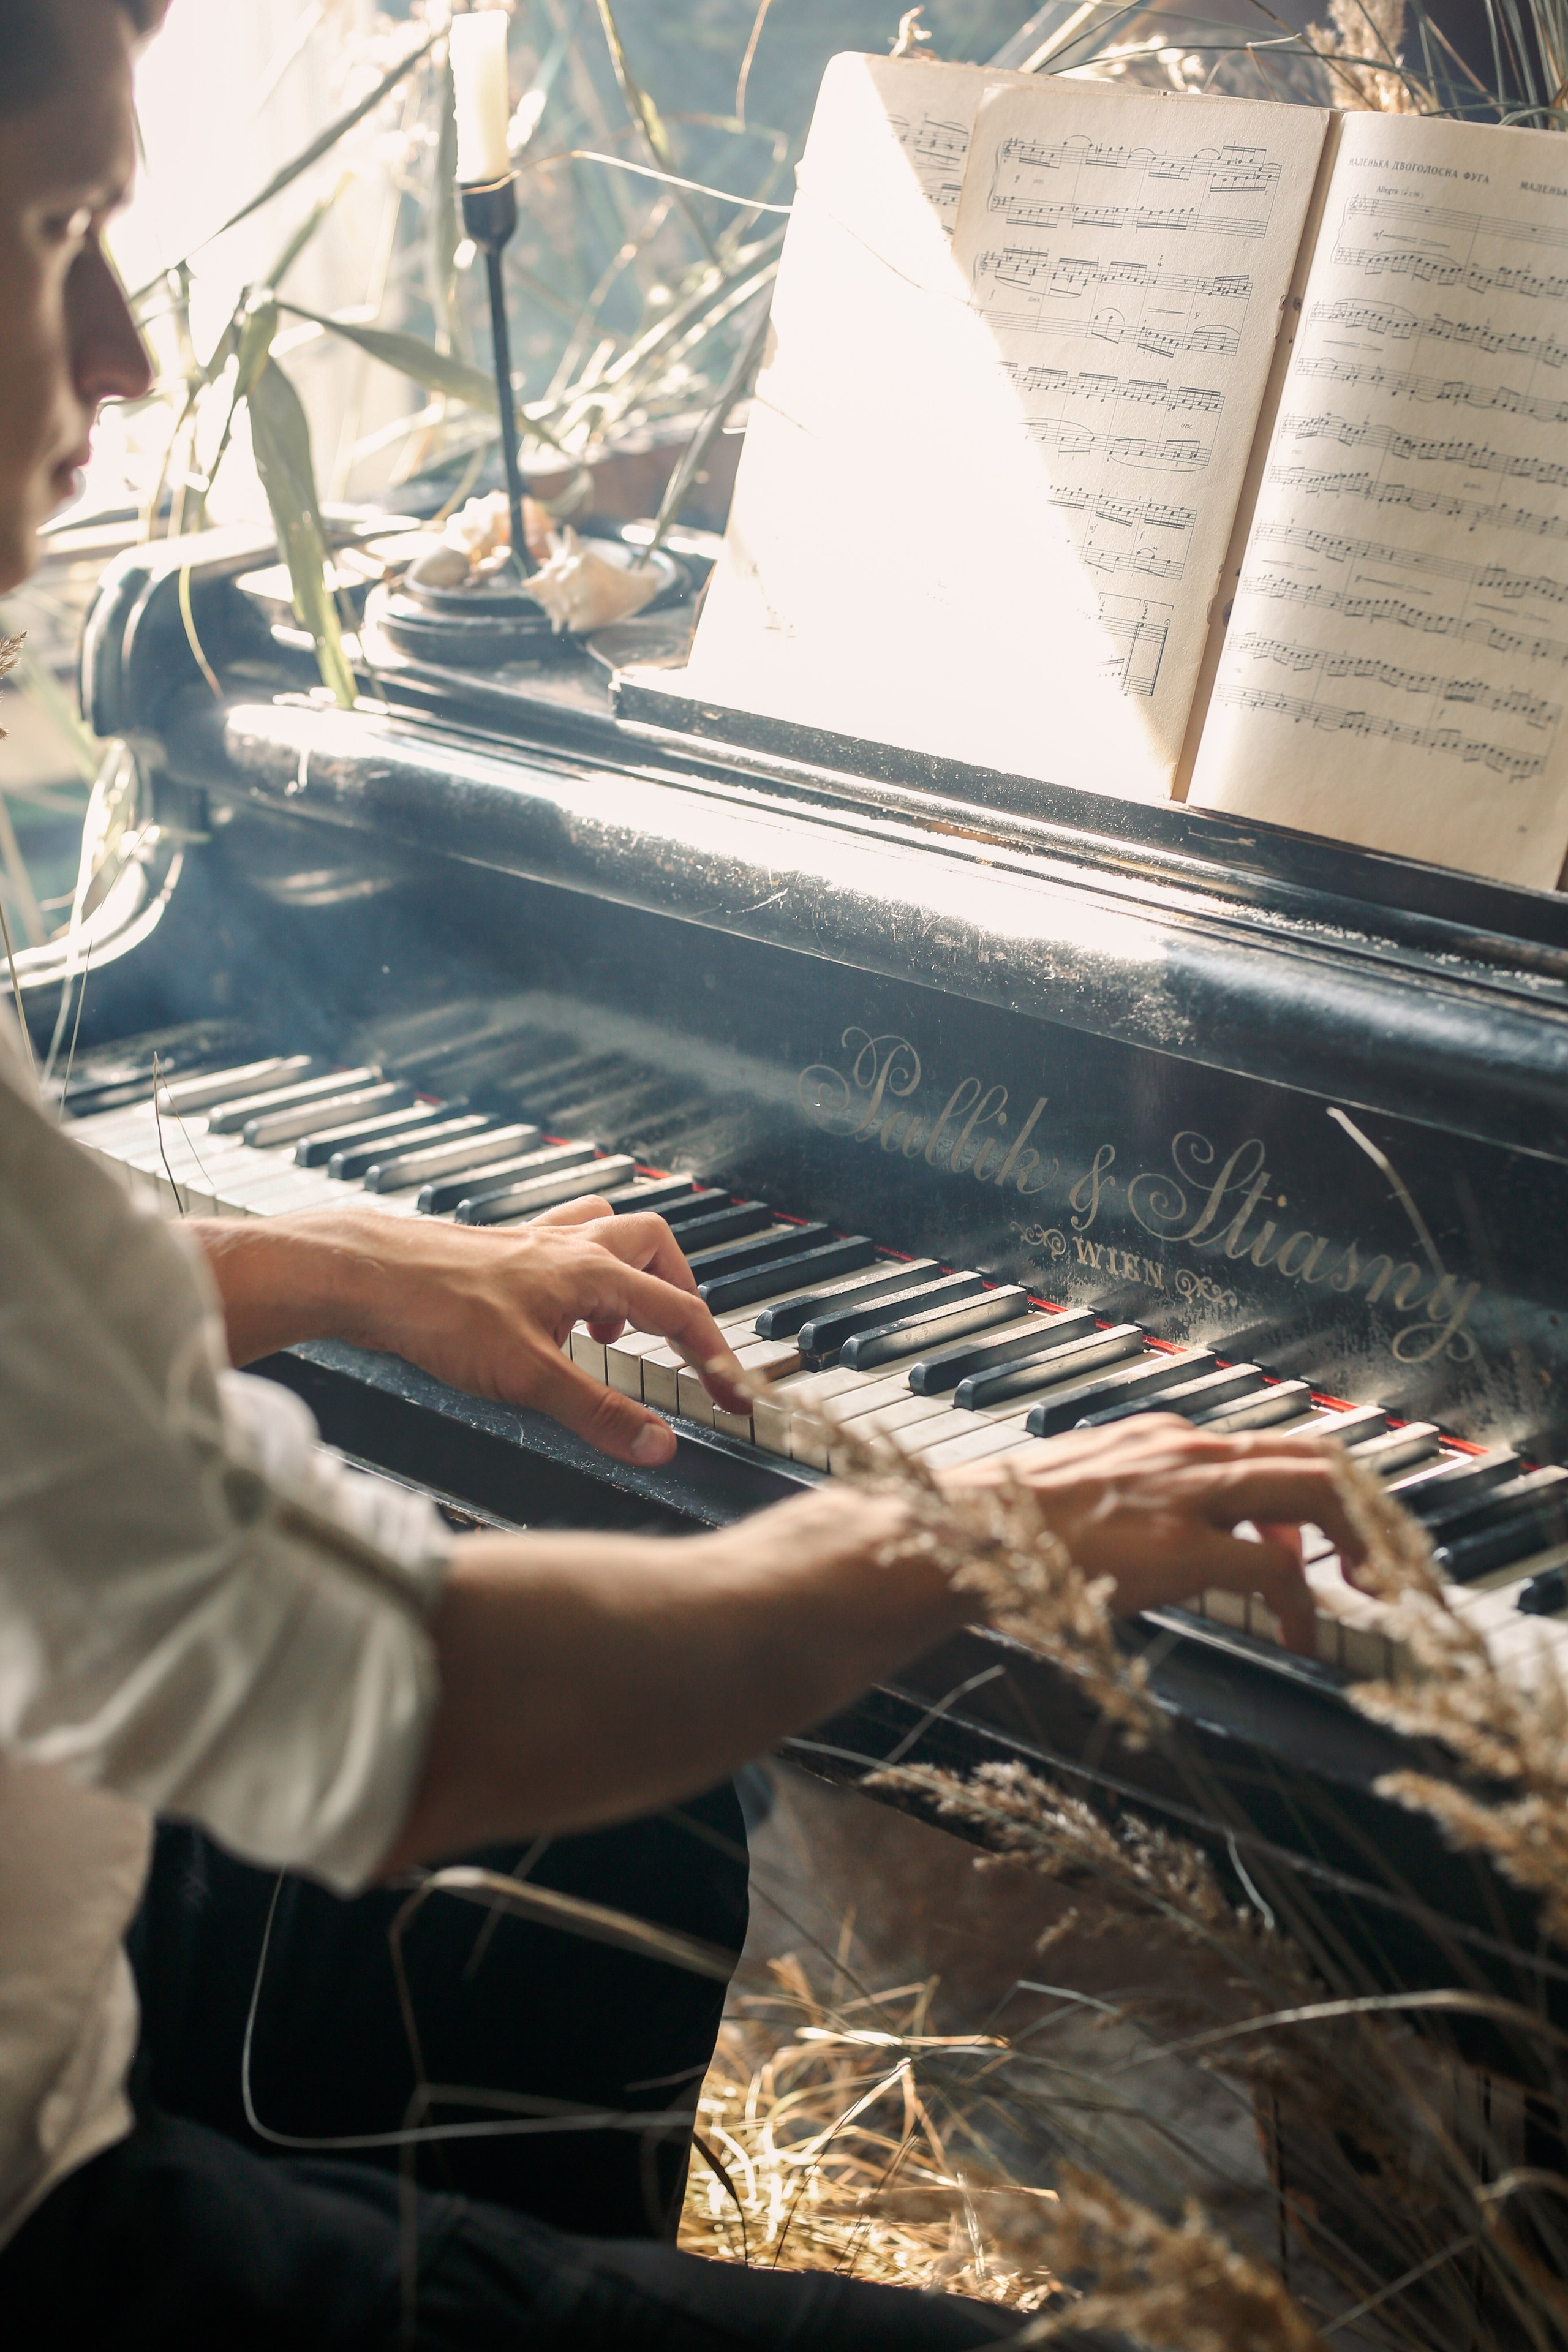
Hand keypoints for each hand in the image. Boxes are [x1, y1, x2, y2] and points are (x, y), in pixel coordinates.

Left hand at [197, 1195, 747, 1466]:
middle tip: (679, 1338)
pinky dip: (574, 1276)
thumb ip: (598, 1412)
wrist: (363, 1276)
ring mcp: (531, 1244)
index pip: (679, 1308)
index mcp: (591, 1270)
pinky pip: (557, 1247)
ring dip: (625, 1272)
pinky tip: (554, 1316)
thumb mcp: (529, 1378)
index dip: (714, 1353)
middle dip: (677, 1289)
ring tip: (615, 1327)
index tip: (733, 1391)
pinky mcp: (497, 1254)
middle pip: (652, 1244)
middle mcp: (568, 1246)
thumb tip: (658, 1446)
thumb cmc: (437, 1312)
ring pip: (605, 1233)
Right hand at [946, 1416, 1361, 1655]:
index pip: (1279, 1446)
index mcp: (1169, 1439)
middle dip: (1372, 1513)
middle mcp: (1188, 1450)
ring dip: (1361, 1546)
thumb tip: (1199, 1542)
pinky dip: (1302, 1602)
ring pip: (1317, 1492)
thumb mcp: (1098, 1496)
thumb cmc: (1020, 1530)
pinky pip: (1274, 1564)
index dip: (1329, 1492)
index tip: (1346, 1541)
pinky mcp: (1179, 1544)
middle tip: (1394, 1569)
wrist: (963, 1533)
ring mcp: (1186, 1493)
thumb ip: (1154, 1506)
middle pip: (1321, 1457)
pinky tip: (1297, 1637)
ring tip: (1370, 1599)